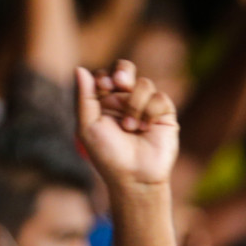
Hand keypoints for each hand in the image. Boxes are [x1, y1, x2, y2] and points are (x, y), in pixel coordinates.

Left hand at [76, 61, 179, 187]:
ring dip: (135, 104)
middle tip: (120, 83)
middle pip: (126, 69)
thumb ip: (84, 97)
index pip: (105, 75)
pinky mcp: (165, 115)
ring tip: (131, 127)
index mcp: (104, 102)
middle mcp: (125, 101)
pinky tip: (146, 128)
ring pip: (144, 84)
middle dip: (123, 71)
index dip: (104, 76)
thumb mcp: (87, 126)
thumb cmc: (108, 155)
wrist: (135, 176)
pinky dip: (151, 111)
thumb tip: (80, 68)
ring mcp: (146, 107)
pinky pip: (160, 98)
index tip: (103, 87)